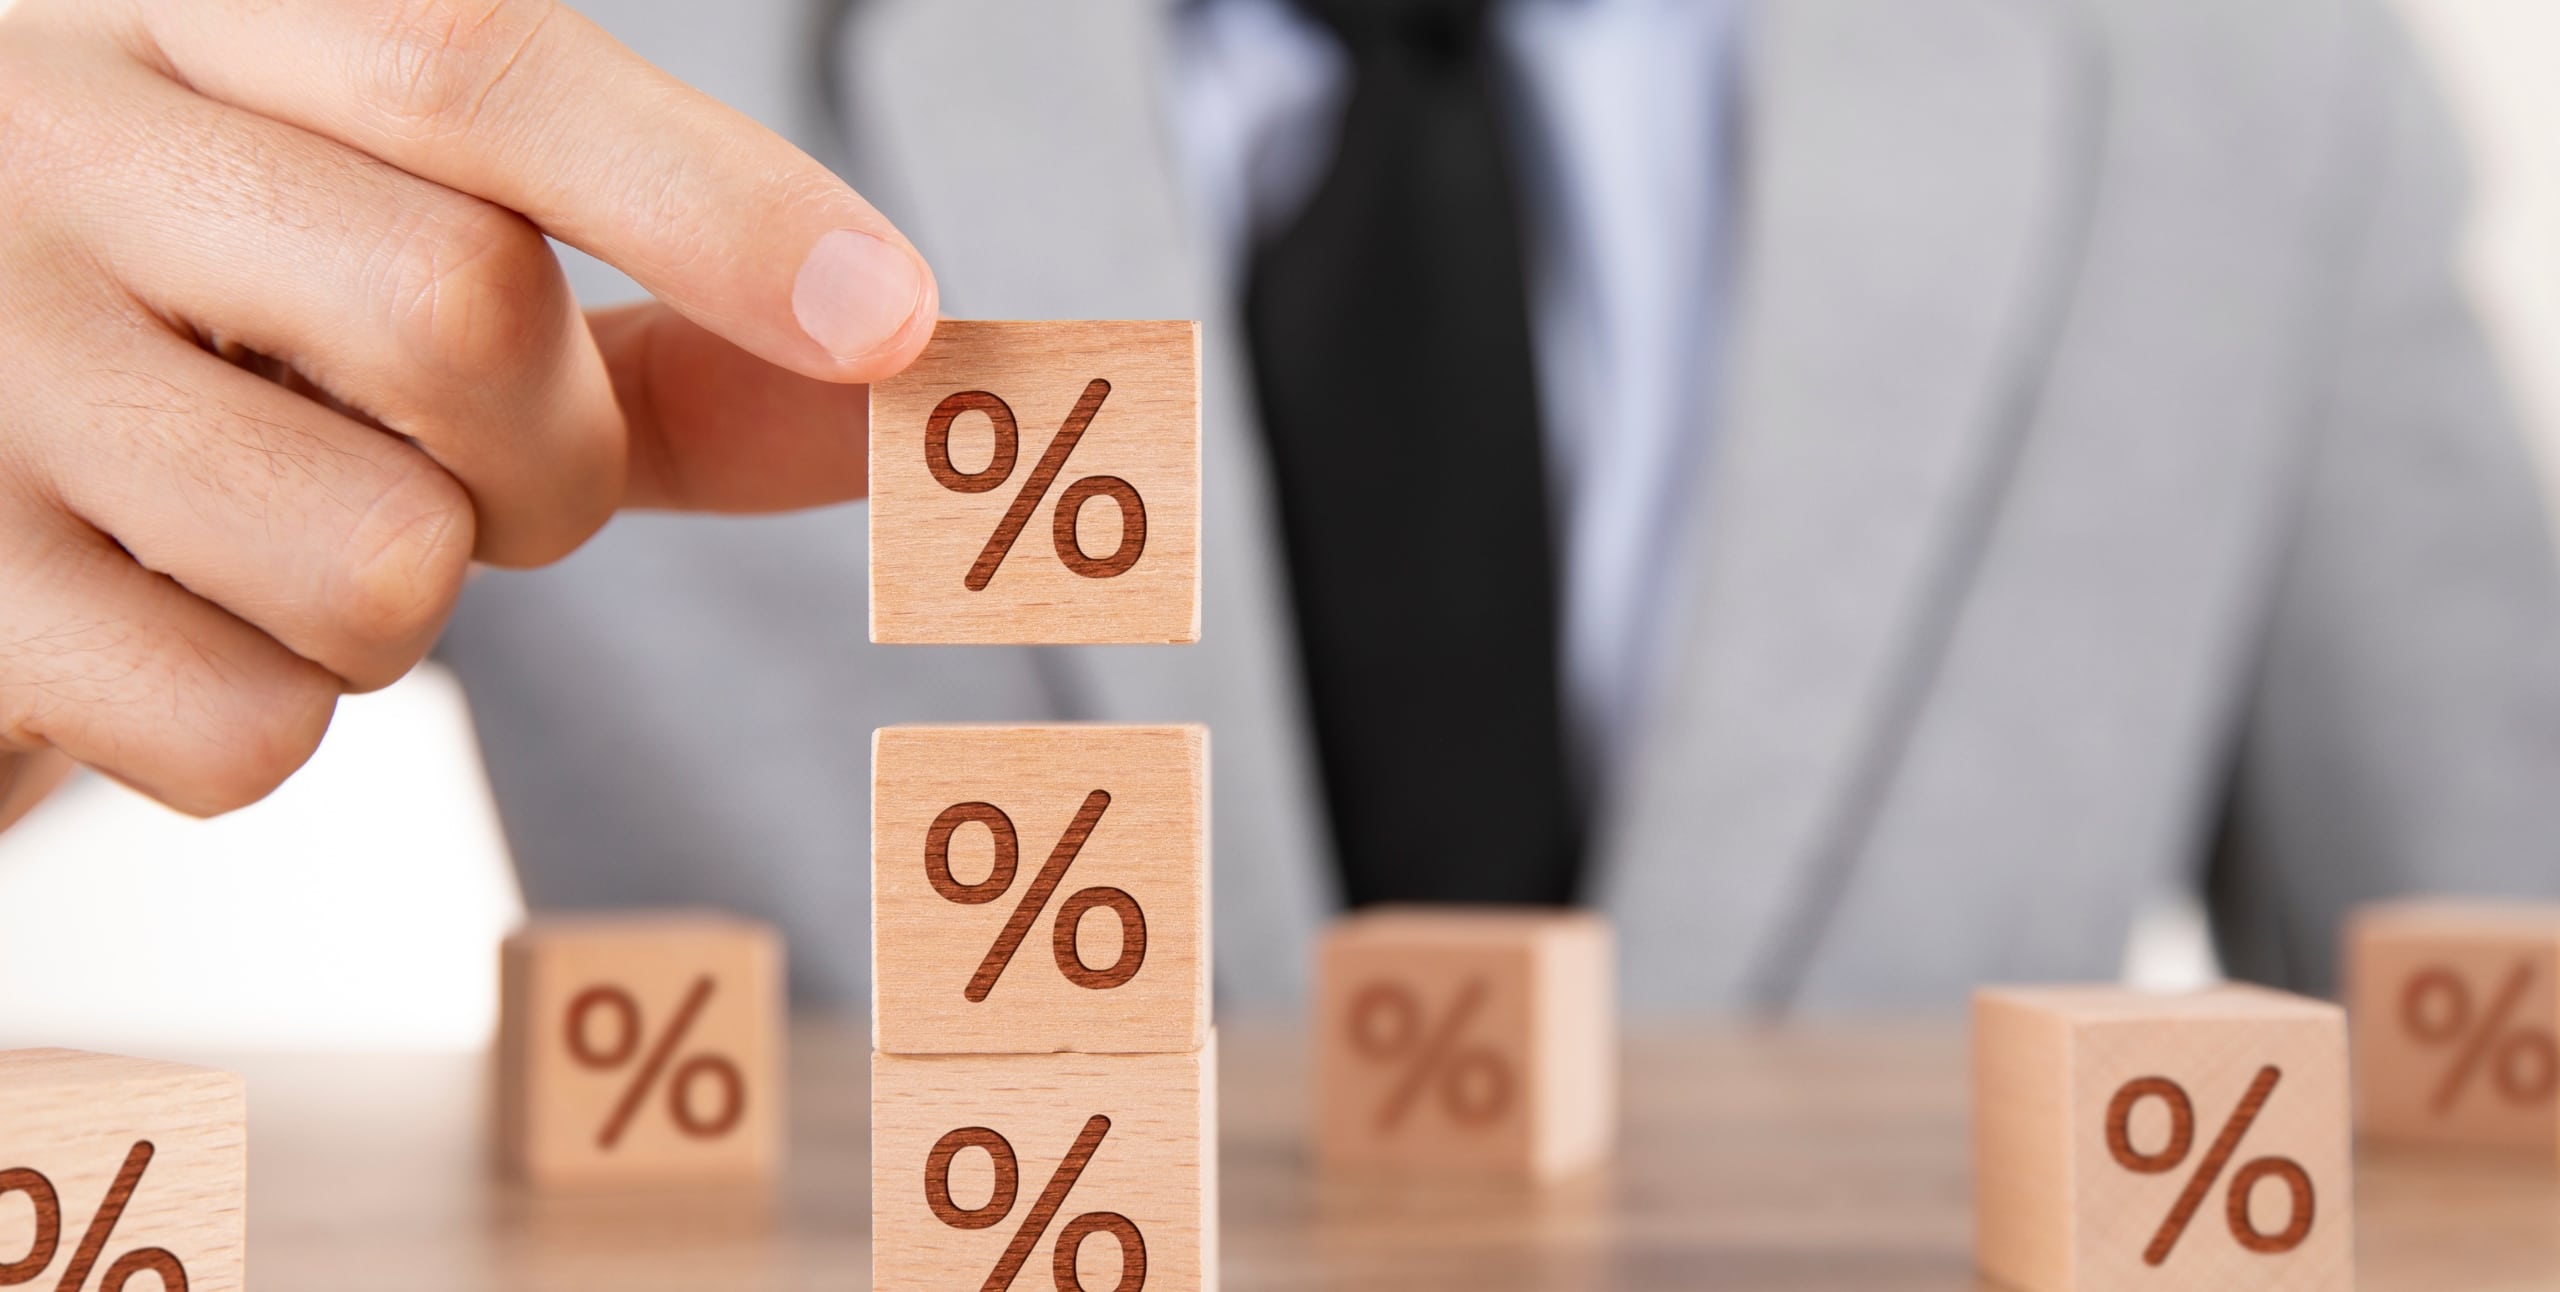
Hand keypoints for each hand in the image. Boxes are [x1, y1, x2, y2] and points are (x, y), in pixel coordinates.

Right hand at [0, 0, 936, 814]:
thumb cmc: (199, 337)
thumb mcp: (396, 269)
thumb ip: (653, 328)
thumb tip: (913, 388)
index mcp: (193, 19)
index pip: (470, 61)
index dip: (709, 199)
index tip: (891, 325)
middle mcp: (41, 142)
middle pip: (461, 315)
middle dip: (548, 458)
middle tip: (470, 469)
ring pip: (378, 562)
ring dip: (401, 602)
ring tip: (267, 528)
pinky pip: (249, 731)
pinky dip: (268, 716)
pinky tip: (165, 618)